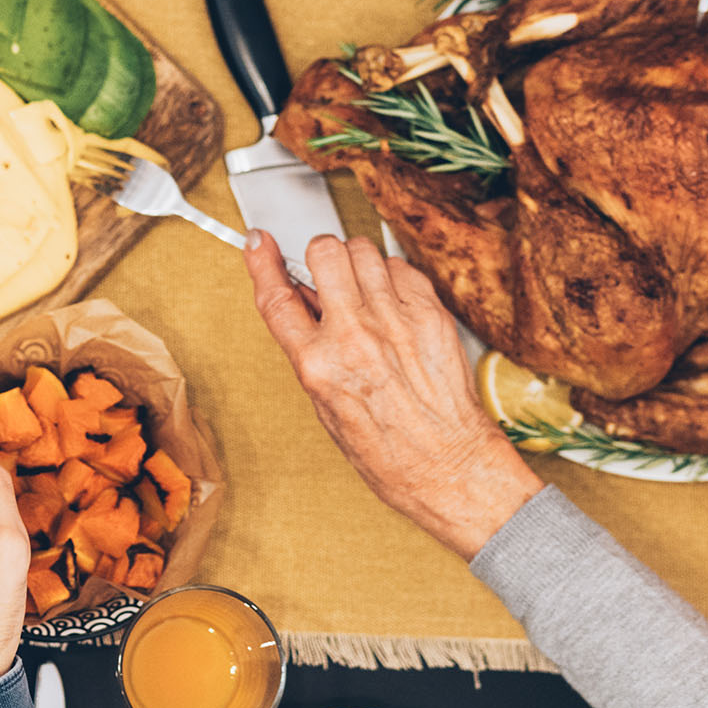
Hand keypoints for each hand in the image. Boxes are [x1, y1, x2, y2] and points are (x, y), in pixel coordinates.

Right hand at [247, 232, 541, 561]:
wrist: (447, 465)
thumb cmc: (388, 450)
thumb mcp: (325, 406)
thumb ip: (309, 349)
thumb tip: (303, 303)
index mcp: (319, 365)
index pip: (277, 297)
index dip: (262, 262)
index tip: (260, 242)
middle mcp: (355, 336)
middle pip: (325, 252)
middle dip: (321, 256)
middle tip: (328, 273)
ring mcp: (395, 321)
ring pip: (363, 250)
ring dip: (357, 263)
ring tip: (363, 288)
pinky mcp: (430, 314)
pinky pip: (401, 267)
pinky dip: (392, 276)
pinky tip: (393, 301)